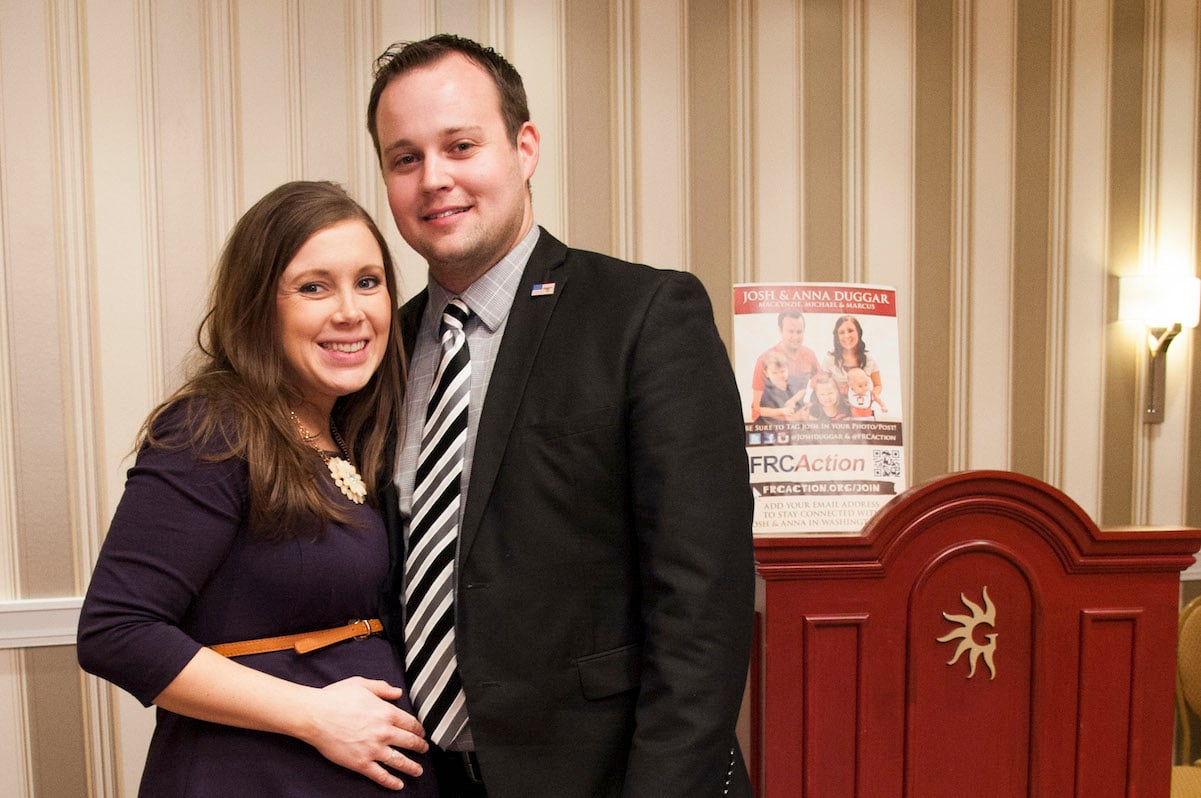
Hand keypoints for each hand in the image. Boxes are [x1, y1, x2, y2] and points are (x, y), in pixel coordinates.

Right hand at [297, 677, 427, 789]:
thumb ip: (382, 688)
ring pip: (399, 761)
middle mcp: (383, 732)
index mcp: (386, 712)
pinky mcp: (360, 763)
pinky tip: (398, 785)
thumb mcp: (362, 684)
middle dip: (420, 747)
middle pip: (409, 742)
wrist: (315, 715)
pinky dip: (391, 782)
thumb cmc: (335, 698)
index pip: (410, 723)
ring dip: (412, 767)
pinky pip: (380, 775)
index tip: (421, 732)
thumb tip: (398, 692)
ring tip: (418, 770)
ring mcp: (373, 749)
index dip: (419, 729)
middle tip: (424, 749)